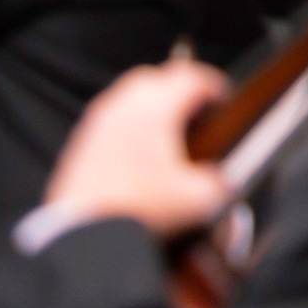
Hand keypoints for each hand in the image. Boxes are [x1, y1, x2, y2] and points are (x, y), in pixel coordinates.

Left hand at [41, 61, 234, 239]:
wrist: (82, 231)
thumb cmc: (135, 208)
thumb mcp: (194, 200)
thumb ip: (219, 185)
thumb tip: (225, 181)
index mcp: (156, 107)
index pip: (191, 77)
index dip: (212, 84)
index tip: (222, 97)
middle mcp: (126, 104)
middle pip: (157, 76)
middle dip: (179, 87)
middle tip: (195, 109)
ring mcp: (100, 120)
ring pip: (130, 94)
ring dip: (151, 104)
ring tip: (165, 130)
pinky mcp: (82, 140)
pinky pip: (111, 117)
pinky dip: (129, 123)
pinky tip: (137, 151)